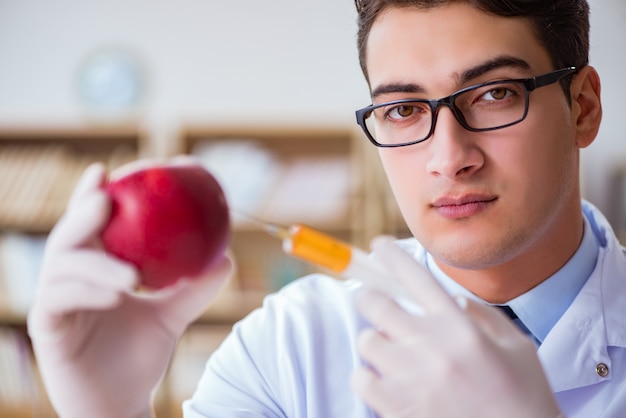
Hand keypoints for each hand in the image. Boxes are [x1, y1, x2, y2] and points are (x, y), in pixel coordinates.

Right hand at [27, 162, 232, 417]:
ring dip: (95, 263)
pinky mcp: (47, 329)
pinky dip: (87, 293)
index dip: (92, 194)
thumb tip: (226, 256)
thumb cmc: (139, 354)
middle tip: (107, 200)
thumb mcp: (172, 315)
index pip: (88, 225)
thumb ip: (194, 287)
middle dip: (83, 212)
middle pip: (67, 236)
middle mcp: (68, 280)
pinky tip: (115, 295)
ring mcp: (54, 303)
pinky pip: (58, 303)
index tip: (110, 170)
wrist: (123, 402)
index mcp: (92, 268)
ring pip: (62, 268)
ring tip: (131, 273)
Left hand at [351, 237, 561, 417]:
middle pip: (375, 303)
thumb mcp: (516, 346)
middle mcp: (431, 347)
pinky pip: (361, 378)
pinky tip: (387, 381)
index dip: (392, 255)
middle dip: (370, 298)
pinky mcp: (397, 407)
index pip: (416, 277)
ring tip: (392, 353)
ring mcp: (411, 378)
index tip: (378, 246)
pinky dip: (368, 376)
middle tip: (375, 303)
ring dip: (375, 341)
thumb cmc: (523, 397)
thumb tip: (451, 298)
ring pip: (367, 341)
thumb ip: (481, 315)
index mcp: (460, 327)